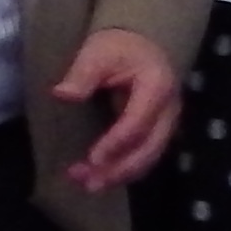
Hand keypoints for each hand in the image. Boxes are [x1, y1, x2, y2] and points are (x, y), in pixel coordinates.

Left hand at [51, 28, 183, 191]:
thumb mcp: (97, 52)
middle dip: (119, 170)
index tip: (92, 159)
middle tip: (87, 182)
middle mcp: (168, 111)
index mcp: (156, 87)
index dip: (115, 144)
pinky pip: (145, 157)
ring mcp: (166, 124)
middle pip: (148, 149)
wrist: (141, 45)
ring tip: (87, 185)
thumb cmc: (118, 47)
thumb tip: (62, 94)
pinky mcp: (158, 133)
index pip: (137, 124)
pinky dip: (124, 171)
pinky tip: (100, 178)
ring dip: (120, 175)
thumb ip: (82, 74)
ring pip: (149, 158)